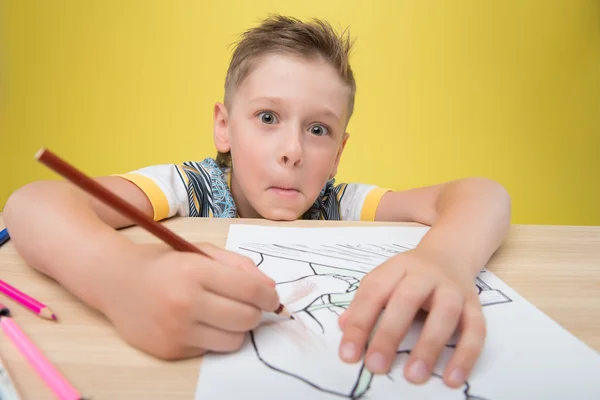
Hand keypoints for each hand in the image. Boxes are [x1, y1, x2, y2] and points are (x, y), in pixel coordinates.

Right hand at [101, 242, 279, 359]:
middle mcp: (185, 302)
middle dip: (255, 312)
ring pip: (233, 340)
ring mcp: (176, 330)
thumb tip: (269, 290)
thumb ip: (239, 266)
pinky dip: (212, 337)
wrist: (116, 282)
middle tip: (248, 305)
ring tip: (225, 314)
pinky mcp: (170, 350)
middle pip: (246, 319)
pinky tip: (198, 323)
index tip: (271, 298)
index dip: (268, 296)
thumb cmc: (165, 263)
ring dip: (237, 328)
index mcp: (195, 271)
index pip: (249, 290)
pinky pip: (210, 350)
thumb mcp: (202, 251)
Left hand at [337, 249, 484, 387]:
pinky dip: (466, 355)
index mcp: (397, 267)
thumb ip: (363, 302)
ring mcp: (453, 289)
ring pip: (445, 314)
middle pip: (407, 300)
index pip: (374, 293)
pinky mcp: (475, 305)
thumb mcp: (382, 279)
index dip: (359, 323)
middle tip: (376, 365)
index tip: (348, 354)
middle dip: (389, 334)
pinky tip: (453, 378)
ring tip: (414, 376)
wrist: (449, 254)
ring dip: (429, 346)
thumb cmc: (409, 275)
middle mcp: (426, 275)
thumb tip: (343, 327)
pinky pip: (476, 330)